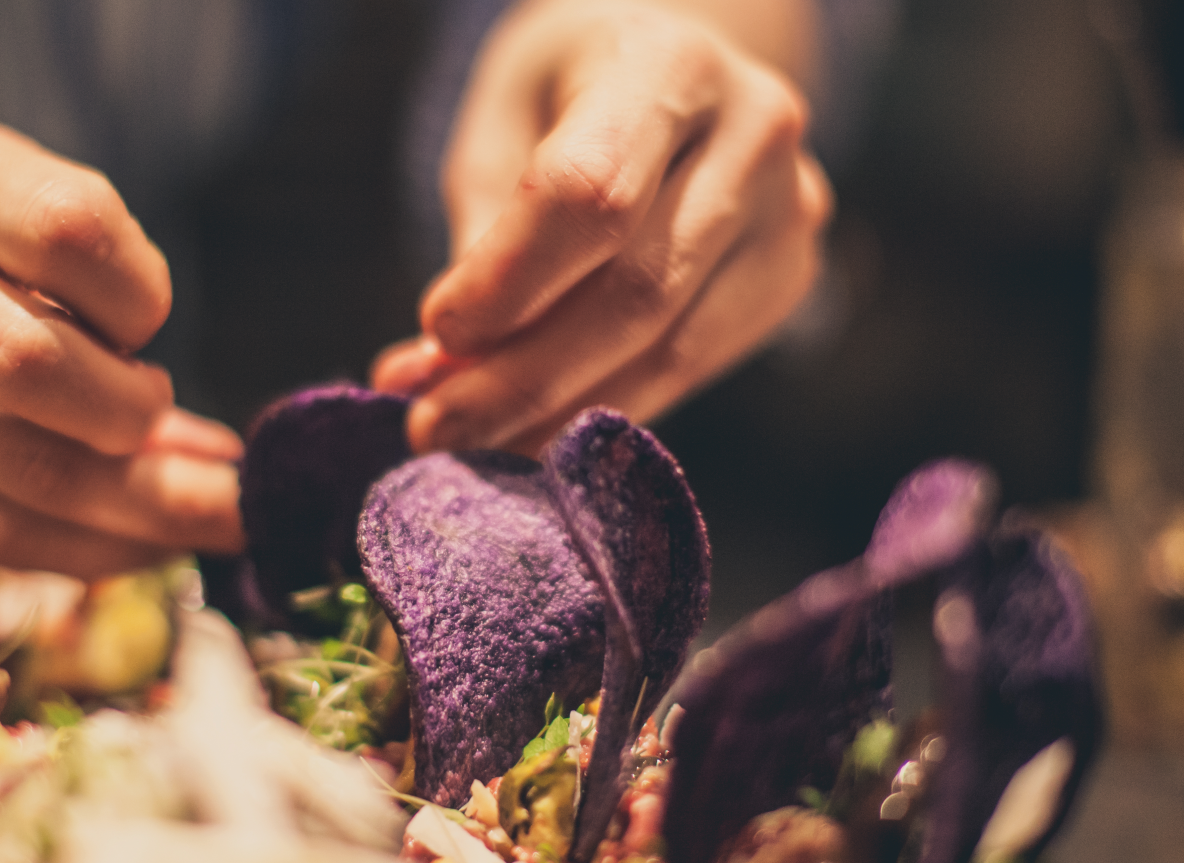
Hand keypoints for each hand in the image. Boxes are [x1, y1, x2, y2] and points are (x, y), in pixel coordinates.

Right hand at [0, 122, 244, 574]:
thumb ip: (90, 280)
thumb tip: (204, 440)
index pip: (70, 229)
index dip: (139, 290)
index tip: (146, 321)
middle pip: (34, 367)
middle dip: (139, 419)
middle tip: (192, 437)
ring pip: (28, 473)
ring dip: (150, 510)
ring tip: (225, 516)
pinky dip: (94, 549)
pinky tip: (154, 544)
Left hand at [373, 0, 831, 455]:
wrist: (675, 74)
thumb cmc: (564, 93)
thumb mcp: (502, 127)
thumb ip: (479, 242)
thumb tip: (433, 376)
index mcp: (669, 64)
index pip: (589, 195)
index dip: (508, 282)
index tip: (436, 333)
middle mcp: (754, 132)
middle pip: (636, 291)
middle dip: (522, 379)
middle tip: (430, 428)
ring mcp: (789, 211)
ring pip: (671, 351)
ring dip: (558, 417)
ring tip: (472, 440)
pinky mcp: (789, 277)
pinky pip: (691, 369)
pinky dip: (604, 410)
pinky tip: (536, 428)